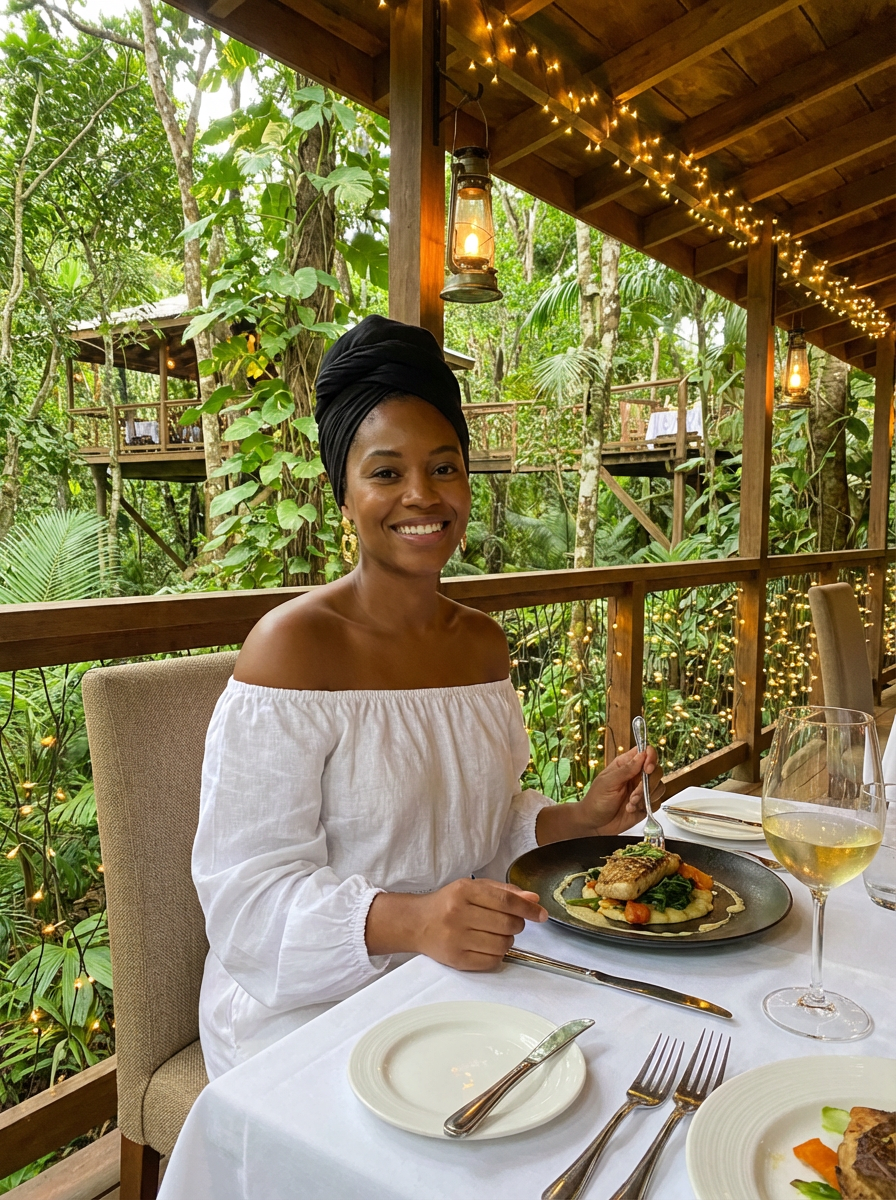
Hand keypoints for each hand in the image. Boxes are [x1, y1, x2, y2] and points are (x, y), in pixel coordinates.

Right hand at [412, 878, 546, 970]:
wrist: (417, 923)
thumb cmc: (448, 903)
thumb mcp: (473, 888)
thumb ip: (505, 892)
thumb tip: (533, 900)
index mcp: (464, 891)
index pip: (506, 901)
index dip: (528, 909)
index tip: (541, 914)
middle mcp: (458, 914)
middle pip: (507, 924)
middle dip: (516, 924)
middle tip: (509, 922)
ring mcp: (456, 938)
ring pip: (503, 945)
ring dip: (507, 940)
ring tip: (496, 934)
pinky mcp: (456, 960)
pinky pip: (492, 961)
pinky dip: (497, 955)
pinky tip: (487, 946)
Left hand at [581, 745, 664, 835]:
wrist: (595, 824)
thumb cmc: (596, 800)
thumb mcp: (608, 782)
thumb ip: (626, 769)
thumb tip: (642, 754)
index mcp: (625, 765)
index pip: (645, 753)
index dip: (651, 757)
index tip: (648, 768)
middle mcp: (636, 776)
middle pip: (656, 770)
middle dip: (648, 783)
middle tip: (634, 793)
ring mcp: (642, 791)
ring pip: (659, 787)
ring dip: (645, 796)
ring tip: (630, 803)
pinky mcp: (646, 805)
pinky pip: (657, 802)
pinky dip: (646, 806)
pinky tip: (631, 809)